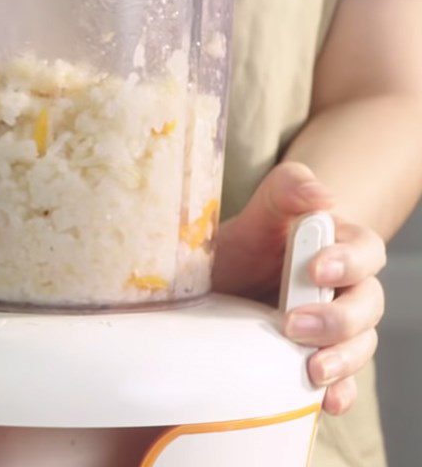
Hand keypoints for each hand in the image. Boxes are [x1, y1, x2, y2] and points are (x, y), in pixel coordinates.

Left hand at [212, 162, 386, 414]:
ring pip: (361, 344)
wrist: (223, 282)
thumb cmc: (247, 242)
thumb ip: (287, 190)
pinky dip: (340, 392)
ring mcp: (336, 326)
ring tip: (311, 369)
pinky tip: (326, 401)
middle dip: (338, 318)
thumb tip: (322, 196)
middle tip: (294, 324)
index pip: (365, 251)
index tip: (316, 269)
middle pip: (369, 304)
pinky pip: (345, 381)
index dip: (348, 262)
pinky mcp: (322, 358)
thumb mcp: (258, 212)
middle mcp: (346, 287)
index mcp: (338, 245)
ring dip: (342, 359)